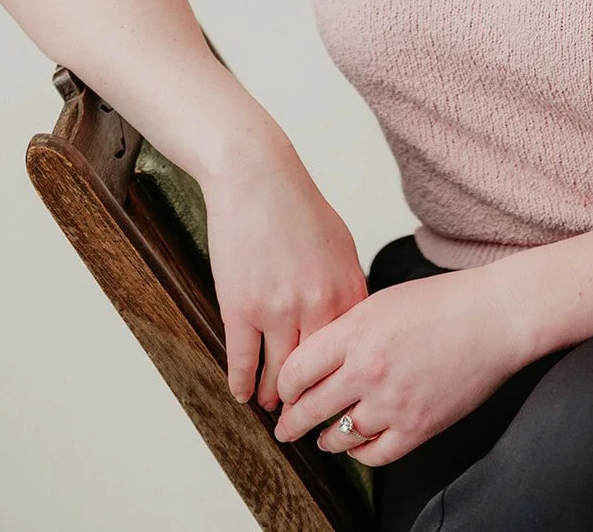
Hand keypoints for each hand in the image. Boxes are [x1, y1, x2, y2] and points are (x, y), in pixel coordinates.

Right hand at [202, 131, 368, 409]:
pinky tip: (241, 392)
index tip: (338, 395)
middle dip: (310, 399)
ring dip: (273, 395)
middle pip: (317, 373)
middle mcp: (318, 305)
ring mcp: (278, 310)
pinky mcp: (241, 308)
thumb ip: (347, 285)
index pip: (351, 353)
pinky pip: (242, 361)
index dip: (344, 380)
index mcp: (346, 289)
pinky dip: (241, 382)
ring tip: (271, 406)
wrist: (255, 176)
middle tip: (304, 416)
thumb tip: (350, 319)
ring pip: (278, 374)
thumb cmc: (296, 205)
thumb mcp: (339, 244)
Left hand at [274, 266, 525, 464]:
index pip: (296, 371)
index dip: (284, 386)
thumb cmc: (443, 302)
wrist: (494, 317)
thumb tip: (316, 356)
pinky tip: (354, 445)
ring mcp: (392, 403)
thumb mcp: (382, 301)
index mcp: (355, 332)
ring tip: (320, 438)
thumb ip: (347, 329)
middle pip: (310, 408)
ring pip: (338, 436)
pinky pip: (373, 454)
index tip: (283, 391)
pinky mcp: (417, 427)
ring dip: (324, 440)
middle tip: (285, 427)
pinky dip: (358, 453)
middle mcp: (367, 370)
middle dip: (292, 421)